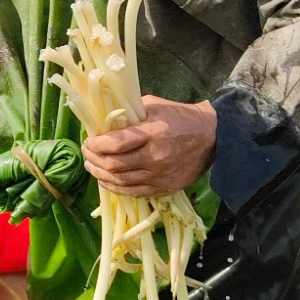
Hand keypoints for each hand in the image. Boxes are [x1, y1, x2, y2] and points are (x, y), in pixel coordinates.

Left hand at [81, 95, 215, 196]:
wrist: (213, 136)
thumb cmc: (180, 116)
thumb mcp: (153, 106)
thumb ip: (128, 114)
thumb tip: (103, 123)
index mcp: (153, 133)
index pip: (115, 144)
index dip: (96, 145)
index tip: (88, 141)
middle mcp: (155, 157)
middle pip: (114, 166)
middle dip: (94, 160)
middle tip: (87, 153)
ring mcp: (160, 175)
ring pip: (121, 182)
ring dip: (101, 175)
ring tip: (92, 167)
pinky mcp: (165, 187)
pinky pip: (134, 192)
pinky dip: (116, 188)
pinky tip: (107, 181)